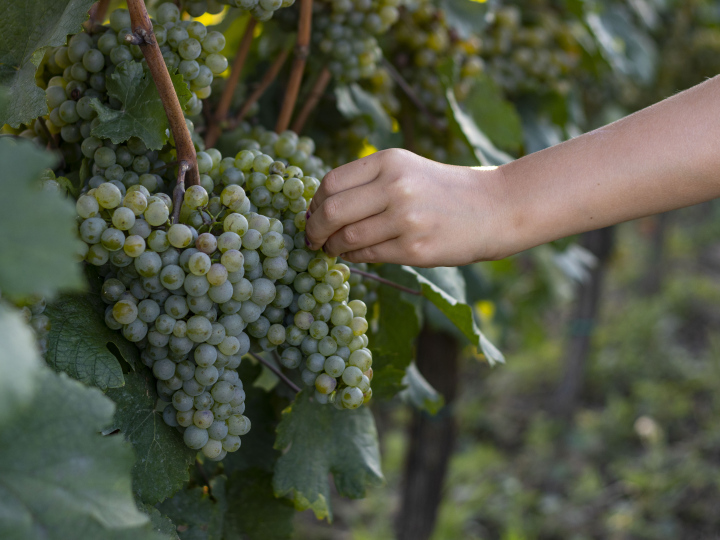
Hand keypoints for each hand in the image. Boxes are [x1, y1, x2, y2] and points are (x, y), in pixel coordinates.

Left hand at [305, 149, 510, 266]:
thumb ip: (367, 183)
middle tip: (312, 240)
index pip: (331, 183)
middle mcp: (396, 186)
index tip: (313, 216)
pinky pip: (369, 256)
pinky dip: (354, 258)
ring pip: (348, 238)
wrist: (494, 207)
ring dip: (333, 248)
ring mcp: (406, 219)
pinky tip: (355, 255)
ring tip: (333, 249)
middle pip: (332, 211)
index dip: (315, 204)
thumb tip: (320, 209)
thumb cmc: (443, 190)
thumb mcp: (406, 169)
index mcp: (390, 161)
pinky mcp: (415, 249)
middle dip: (315, 230)